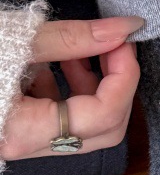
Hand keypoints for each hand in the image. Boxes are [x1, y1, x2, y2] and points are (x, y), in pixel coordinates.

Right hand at [0, 16, 142, 160]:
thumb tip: (127, 29)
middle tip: (113, 45)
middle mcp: (24, 146)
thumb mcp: (17, 39)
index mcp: (23, 132)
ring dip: (93, 83)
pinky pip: (59, 119)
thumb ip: (74, 37)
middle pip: (104, 126)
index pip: (105, 114)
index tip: (124, 42)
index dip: (125, 75)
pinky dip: (68, 89)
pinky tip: (59, 61)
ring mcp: (21, 140)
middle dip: (116, 82)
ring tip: (81, 49)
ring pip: (84, 124)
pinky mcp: (17, 129)